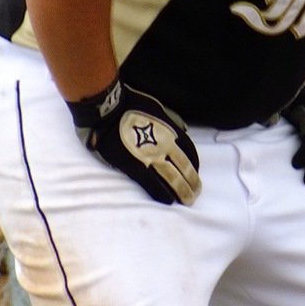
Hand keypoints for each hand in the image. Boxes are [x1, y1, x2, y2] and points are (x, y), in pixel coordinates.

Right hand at [67, 80, 200, 204]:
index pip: (190, 152)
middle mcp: (165, 146)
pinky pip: (152, 184)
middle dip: (192, 182)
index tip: (196, 173)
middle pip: (185, 167)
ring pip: (173, 178)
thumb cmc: (130, 105)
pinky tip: (169, 200)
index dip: (195, 165)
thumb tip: (183, 129)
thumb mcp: (158, 108)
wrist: (108, 110)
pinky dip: (162, 193)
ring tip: (188, 200)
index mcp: (171, 132)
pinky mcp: (134, 166)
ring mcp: (151, 157)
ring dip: (182, 191)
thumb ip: (171, 120)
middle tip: (196, 192)